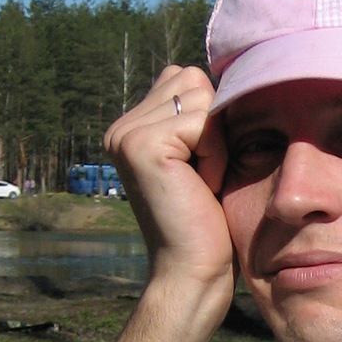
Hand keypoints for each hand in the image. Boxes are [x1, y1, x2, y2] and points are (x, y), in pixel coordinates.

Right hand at [105, 66, 232, 305]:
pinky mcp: (141, 146)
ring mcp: (126, 135)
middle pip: (193, 80)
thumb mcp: (204, 154)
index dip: (211, 119)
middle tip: (203, 175)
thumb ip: (198, 112)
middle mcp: (121, 127)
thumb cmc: (208, 220)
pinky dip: (216, 155)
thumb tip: (220, 71)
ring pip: (200, 96)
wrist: (192, 271)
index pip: (186, 78)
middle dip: (214, 125)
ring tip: (201, 180)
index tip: (202, 168)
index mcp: (131, 127)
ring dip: (216, 141)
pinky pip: (203, 122)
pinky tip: (202, 186)